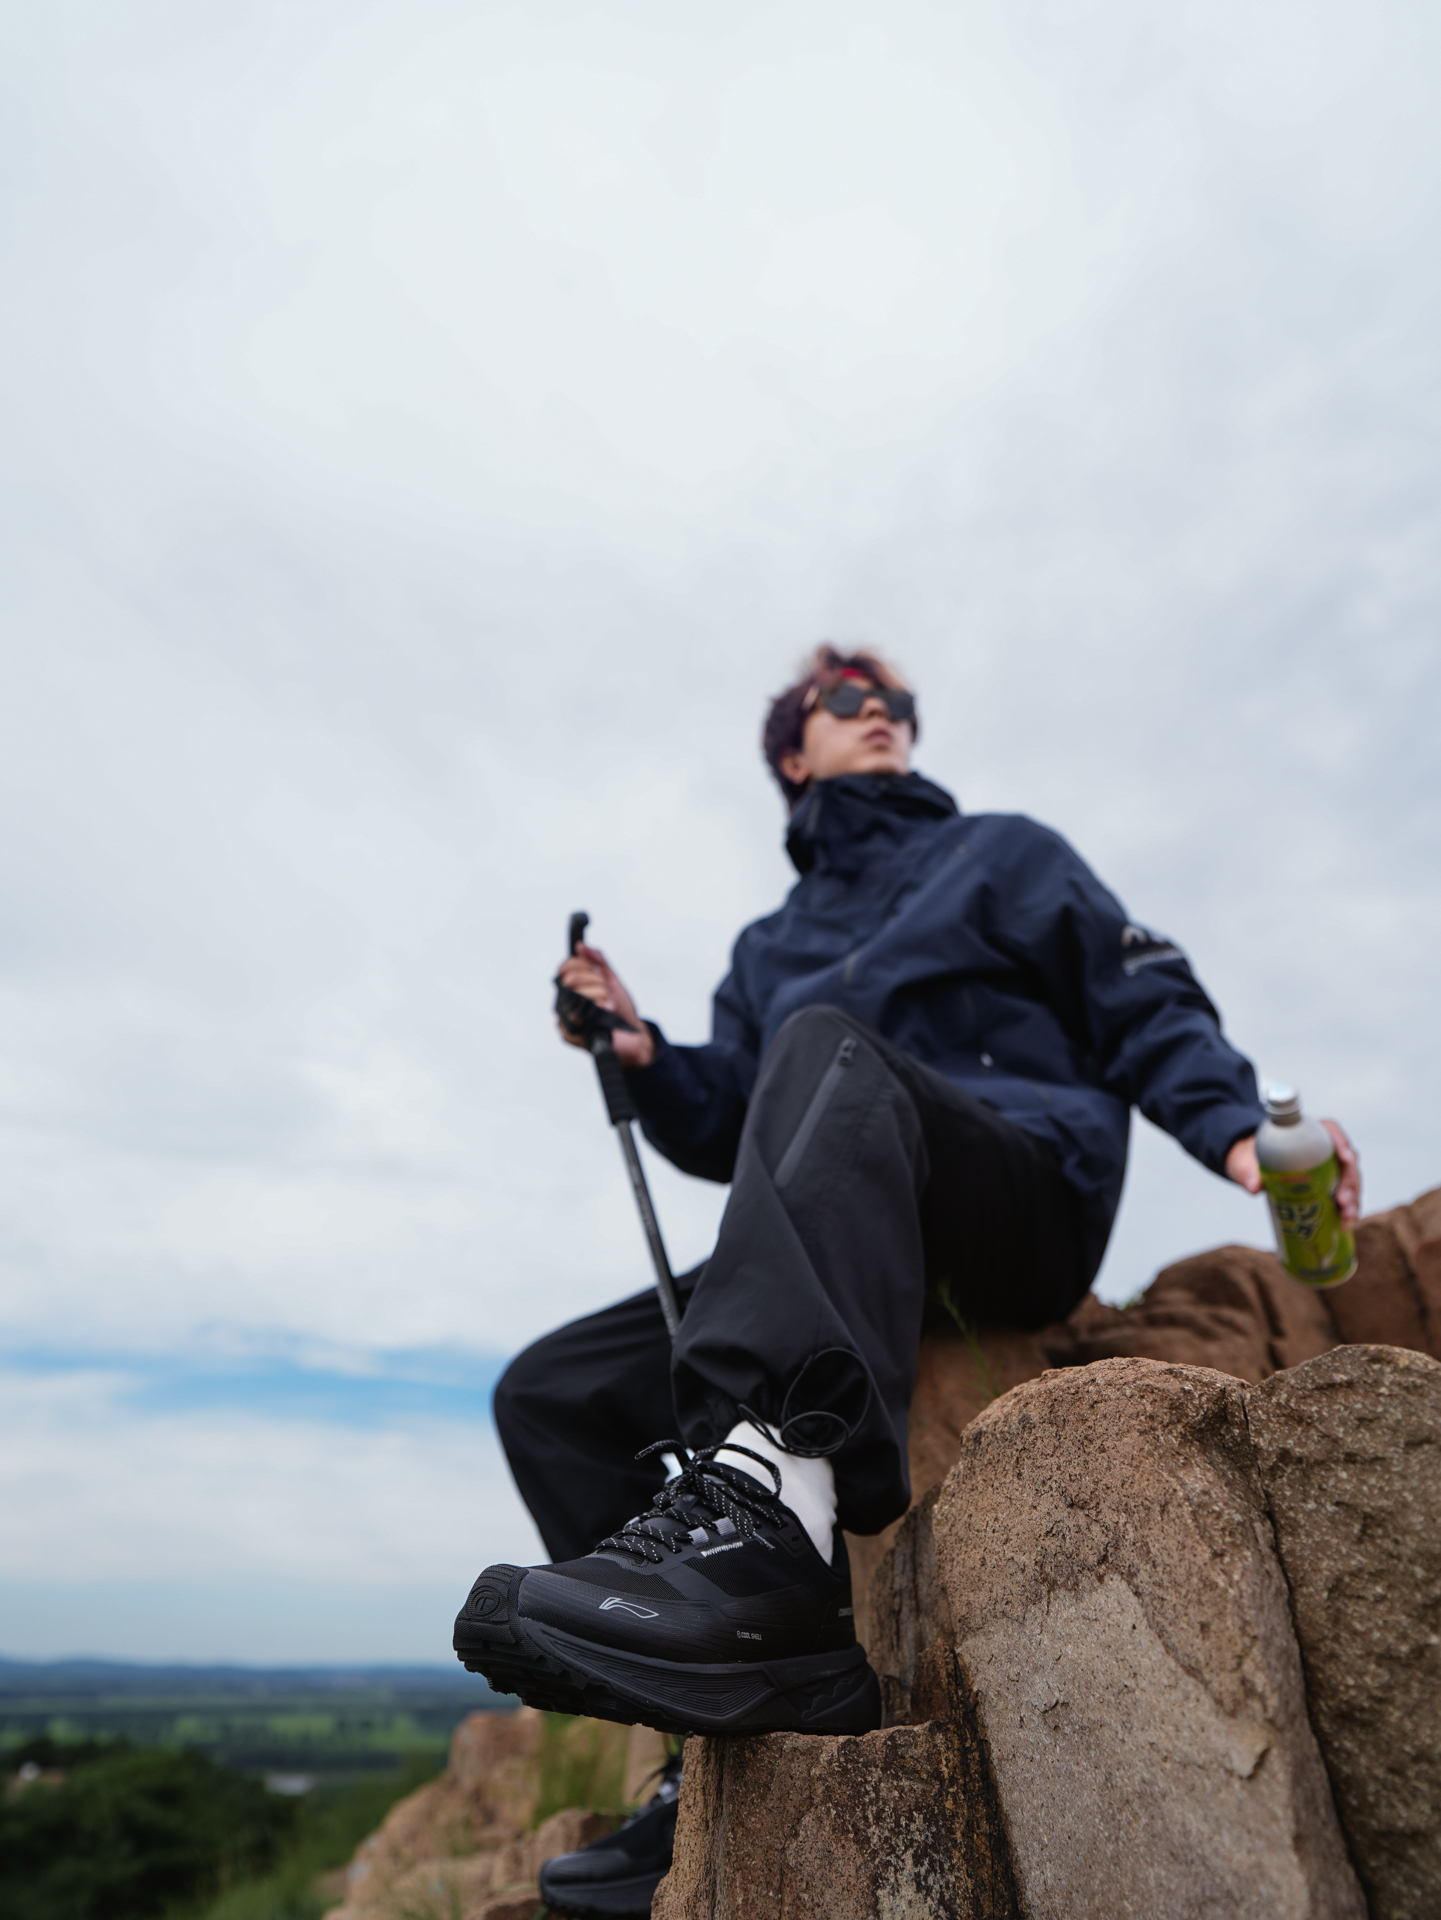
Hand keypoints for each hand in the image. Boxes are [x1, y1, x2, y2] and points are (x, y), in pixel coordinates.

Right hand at [555, 942, 656, 1068]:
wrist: (633, 1037)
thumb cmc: (620, 1011)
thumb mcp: (611, 980)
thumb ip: (598, 961)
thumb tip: (581, 946)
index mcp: (570, 988)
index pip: (565, 968)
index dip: (584, 964)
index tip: (600, 970)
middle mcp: (563, 1003)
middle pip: (570, 979)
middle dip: (595, 980)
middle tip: (607, 989)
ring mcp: (564, 1019)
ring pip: (576, 995)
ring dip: (599, 994)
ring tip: (609, 1003)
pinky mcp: (569, 1034)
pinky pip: (578, 1014)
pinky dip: (598, 1008)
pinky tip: (607, 1011)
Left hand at [1225, 1120, 1361, 1224]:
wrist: (1250, 1167)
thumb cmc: (1252, 1158)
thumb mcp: (1246, 1161)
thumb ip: (1248, 1171)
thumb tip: (1254, 1186)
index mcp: (1306, 1133)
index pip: (1330, 1131)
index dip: (1342, 1142)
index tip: (1345, 1158)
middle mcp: (1323, 1149)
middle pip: (1346, 1161)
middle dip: (1349, 1182)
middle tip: (1342, 1201)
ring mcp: (1328, 1169)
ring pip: (1350, 1181)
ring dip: (1352, 1200)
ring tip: (1346, 1217)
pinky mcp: (1328, 1186)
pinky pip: (1345, 1197)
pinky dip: (1348, 1210)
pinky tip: (1346, 1224)